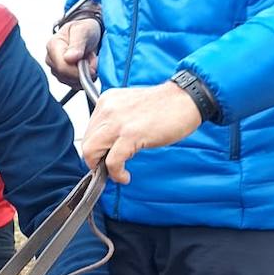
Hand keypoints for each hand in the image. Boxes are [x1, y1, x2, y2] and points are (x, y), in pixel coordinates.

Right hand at [45, 18, 100, 87]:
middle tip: (93, 58)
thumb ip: (77, 44)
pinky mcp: (64, 77)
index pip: (62, 66)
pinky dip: (85, 78)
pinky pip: (75, 85)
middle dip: (84, 71)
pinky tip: (87, 66)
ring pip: (71, 82)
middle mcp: (51, 59)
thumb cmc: (85, 29)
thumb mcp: (84, 30)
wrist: (88, 34)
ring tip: (90, 59)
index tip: (93, 68)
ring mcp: (56, 70)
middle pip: (66, 76)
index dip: (78, 70)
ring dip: (86, 74)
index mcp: (53, 45)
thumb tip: (69, 58)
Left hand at [82, 80, 201, 182]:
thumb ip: (116, 121)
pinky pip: (112, 162)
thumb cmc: (165, 105)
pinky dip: (116, 173)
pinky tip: (124, 176)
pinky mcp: (130, 135)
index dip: (95, 149)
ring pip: (92, 152)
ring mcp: (118, 122)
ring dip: (101, 168)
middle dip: (94, 161)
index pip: (89, 130)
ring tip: (115, 173)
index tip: (103, 158)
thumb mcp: (131, 107)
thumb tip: (107, 145)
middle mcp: (108, 109)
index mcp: (107, 101)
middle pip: (86, 143)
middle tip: (106, 169)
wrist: (187, 98)